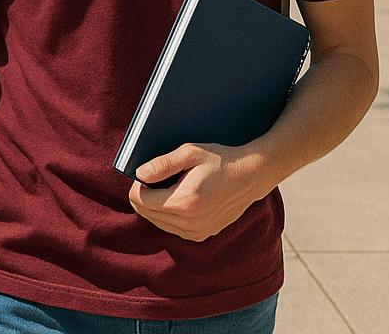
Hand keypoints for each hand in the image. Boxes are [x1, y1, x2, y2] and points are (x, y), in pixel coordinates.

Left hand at [128, 142, 277, 241]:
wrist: (250, 176)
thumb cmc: (220, 161)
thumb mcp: (190, 153)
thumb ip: (162, 164)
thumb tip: (139, 174)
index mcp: (183, 202)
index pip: (140, 200)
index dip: (138, 185)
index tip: (146, 174)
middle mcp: (189, 223)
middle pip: (146, 213)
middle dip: (144, 196)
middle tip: (156, 178)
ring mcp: (196, 232)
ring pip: (158, 223)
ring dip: (156, 207)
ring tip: (170, 187)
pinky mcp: (201, 235)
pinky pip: (173, 228)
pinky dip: (169, 216)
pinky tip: (179, 199)